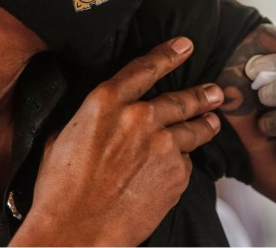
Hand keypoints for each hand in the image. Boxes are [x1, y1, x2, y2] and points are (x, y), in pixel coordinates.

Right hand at [14, 37, 223, 246]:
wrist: (76, 232)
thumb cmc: (60, 190)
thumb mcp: (62, 138)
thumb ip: (91, 119)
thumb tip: (99, 116)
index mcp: (106, 102)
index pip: (145, 68)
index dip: (168, 54)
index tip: (184, 46)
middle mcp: (139, 118)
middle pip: (180, 99)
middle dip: (201, 94)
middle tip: (215, 91)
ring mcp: (162, 147)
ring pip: (193, 130)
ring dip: (205, 124)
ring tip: (213, 121)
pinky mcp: (176, 175)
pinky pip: (185, 163)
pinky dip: (181, 164)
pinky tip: (171, 171)